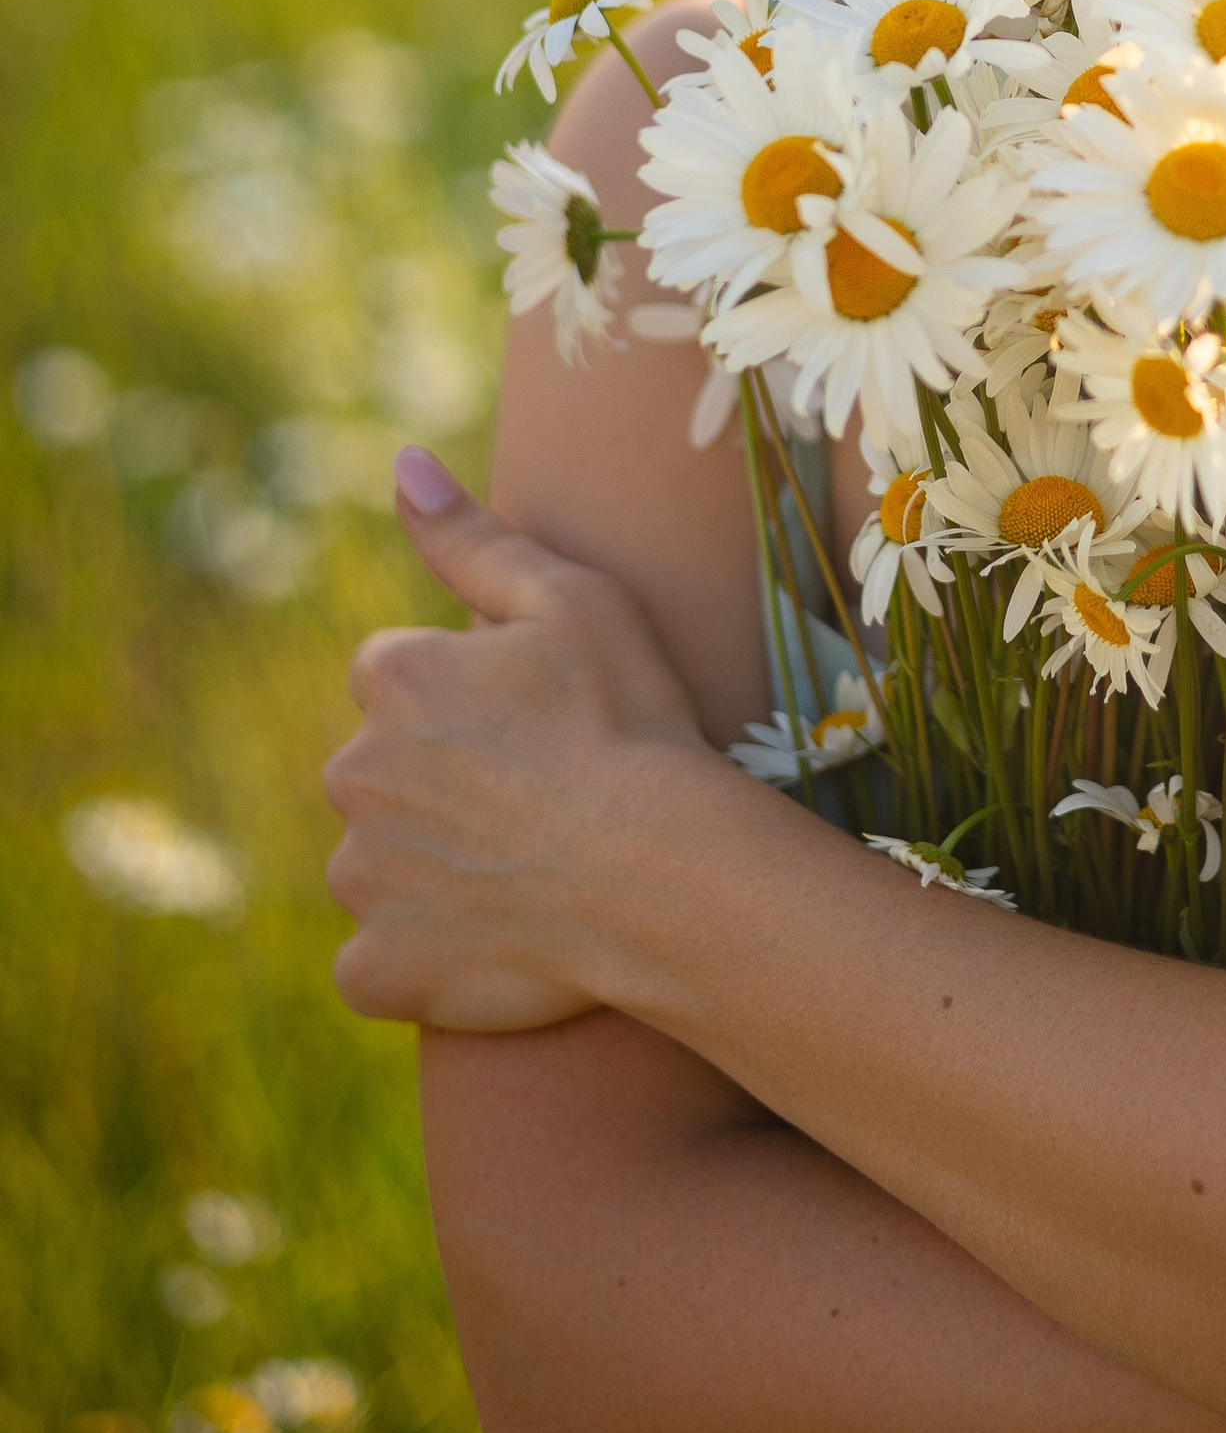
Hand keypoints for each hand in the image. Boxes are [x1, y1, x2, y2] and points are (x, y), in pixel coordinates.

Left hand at [325, 448, 712, 1034]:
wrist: (665, 870)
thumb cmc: (631, 723)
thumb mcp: (573, 599)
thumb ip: (473, 538)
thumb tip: (402, 465)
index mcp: (393, 679)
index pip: (399, 682)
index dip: (470, 704)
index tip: (535, 728)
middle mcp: (354, 774)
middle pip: (384, 774)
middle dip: (441, 786)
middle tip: (536, 803)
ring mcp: (361, 878)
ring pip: (382, 866)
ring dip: (432, 870)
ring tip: (528, 875)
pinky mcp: (379, 967)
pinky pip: (378, 964)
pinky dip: (422, 957)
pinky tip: (493, 941)